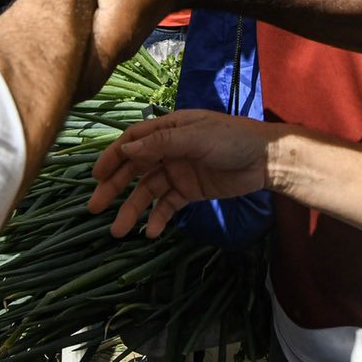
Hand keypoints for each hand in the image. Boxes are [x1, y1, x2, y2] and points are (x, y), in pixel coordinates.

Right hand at [88, 110, 282, 237]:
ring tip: (118, 230)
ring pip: (148, 191)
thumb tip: (126, 150)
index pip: (133, 141)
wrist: (266, 159)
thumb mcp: (195, 137)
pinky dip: (158, 217)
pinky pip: (168, 205)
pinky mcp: (190, 191)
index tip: (96, 176)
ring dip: (132, 209)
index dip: (113, 157)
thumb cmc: (231, 139)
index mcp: (168, 129)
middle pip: (134, 168)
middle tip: (95, 207)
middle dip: (114, 187)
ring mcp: (179, 171)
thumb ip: (161, 143)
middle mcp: (169, 149)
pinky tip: (151, 232)